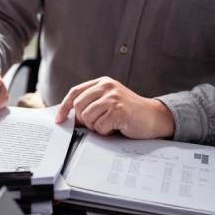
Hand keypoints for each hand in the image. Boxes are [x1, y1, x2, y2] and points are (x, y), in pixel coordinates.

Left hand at [56, 77, 174, 138]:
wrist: (154, 117)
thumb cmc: (128, 112)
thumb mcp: (107, 102)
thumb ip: (90, 104)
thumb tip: (67, 117)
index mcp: (102, 82)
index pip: (75, 92)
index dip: (64, 107)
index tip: (59, 119)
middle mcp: (106, 86)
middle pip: (78, 107)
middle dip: (85, 120)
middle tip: (99, 123)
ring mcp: (113, 97)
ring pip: (88, 118)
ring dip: (97, 127)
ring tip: (110, 123)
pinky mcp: (118, 110)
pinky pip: (100, 126)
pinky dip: (106, 131)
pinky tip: (117, 126)